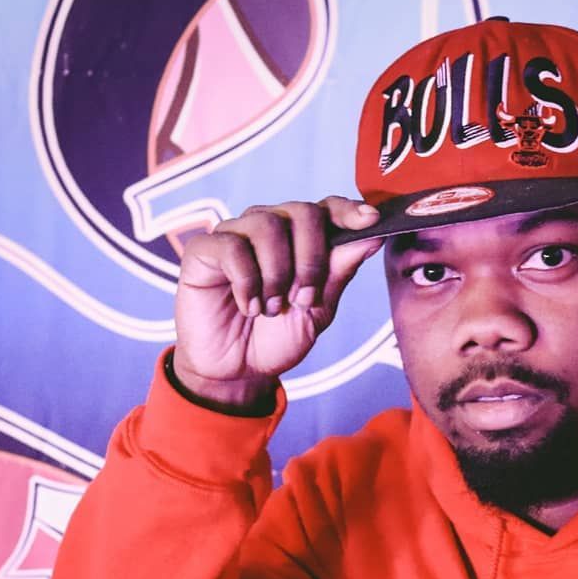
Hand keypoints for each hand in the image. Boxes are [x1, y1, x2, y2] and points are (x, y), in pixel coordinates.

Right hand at [171, 197, 382, 408]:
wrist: (238, 370)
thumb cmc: (277, 336)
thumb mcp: (319, 309)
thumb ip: (339, 271)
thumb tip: (373, 235)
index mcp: (301, 238)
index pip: (328, 208)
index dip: (348, 211)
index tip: (370, 221)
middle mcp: (270, 227)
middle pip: (302, 211)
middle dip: (311, 258)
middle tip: (303, 299)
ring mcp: (236, 234)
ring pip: (266, 225)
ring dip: (277, 273)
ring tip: (271, 307)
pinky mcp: (204, 249)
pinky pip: (231, 246)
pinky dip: (246, 281)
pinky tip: (248, 305)